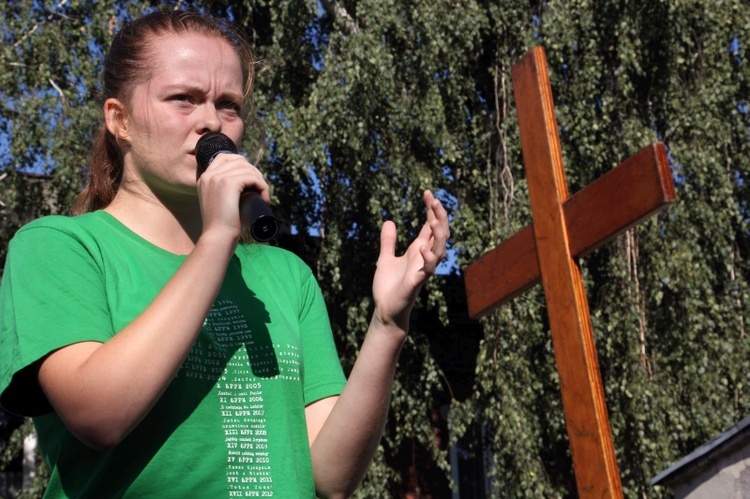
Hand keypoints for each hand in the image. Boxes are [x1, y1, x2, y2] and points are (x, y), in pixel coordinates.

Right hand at [196, 152, 269, 238]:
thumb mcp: (218, 202)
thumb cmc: (221, 225)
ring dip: (260, 181)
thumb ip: (222, 192)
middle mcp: (209, 174)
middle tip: (260, 190)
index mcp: (204, 177)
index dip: (242, 165)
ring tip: (262, 196)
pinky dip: (263, 186)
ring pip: (248, 169)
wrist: (218, 236)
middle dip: (254, 172)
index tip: (251, 181)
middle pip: (239, 161)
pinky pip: (252, 177)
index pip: (225, 157)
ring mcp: (218, 177)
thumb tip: (243, 187)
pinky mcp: (229, 183)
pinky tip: (264, 198)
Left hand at [372, 190, 449, 330]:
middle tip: (434, 199)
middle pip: (440, 233)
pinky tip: (421, 248)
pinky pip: (428, 269)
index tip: (427, 192)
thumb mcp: (384, 258)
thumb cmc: (388, 287)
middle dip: (439, 216)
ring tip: (432, 219)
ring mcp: (423, 269)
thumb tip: (389, 221)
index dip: (431, 209)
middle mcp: (424, 258)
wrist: (385, 310)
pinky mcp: (417, 282)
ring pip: (440, 249)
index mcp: (418, 250)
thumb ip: (388, 241)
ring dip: (438, 234)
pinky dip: (427, 258)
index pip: (430, 226)